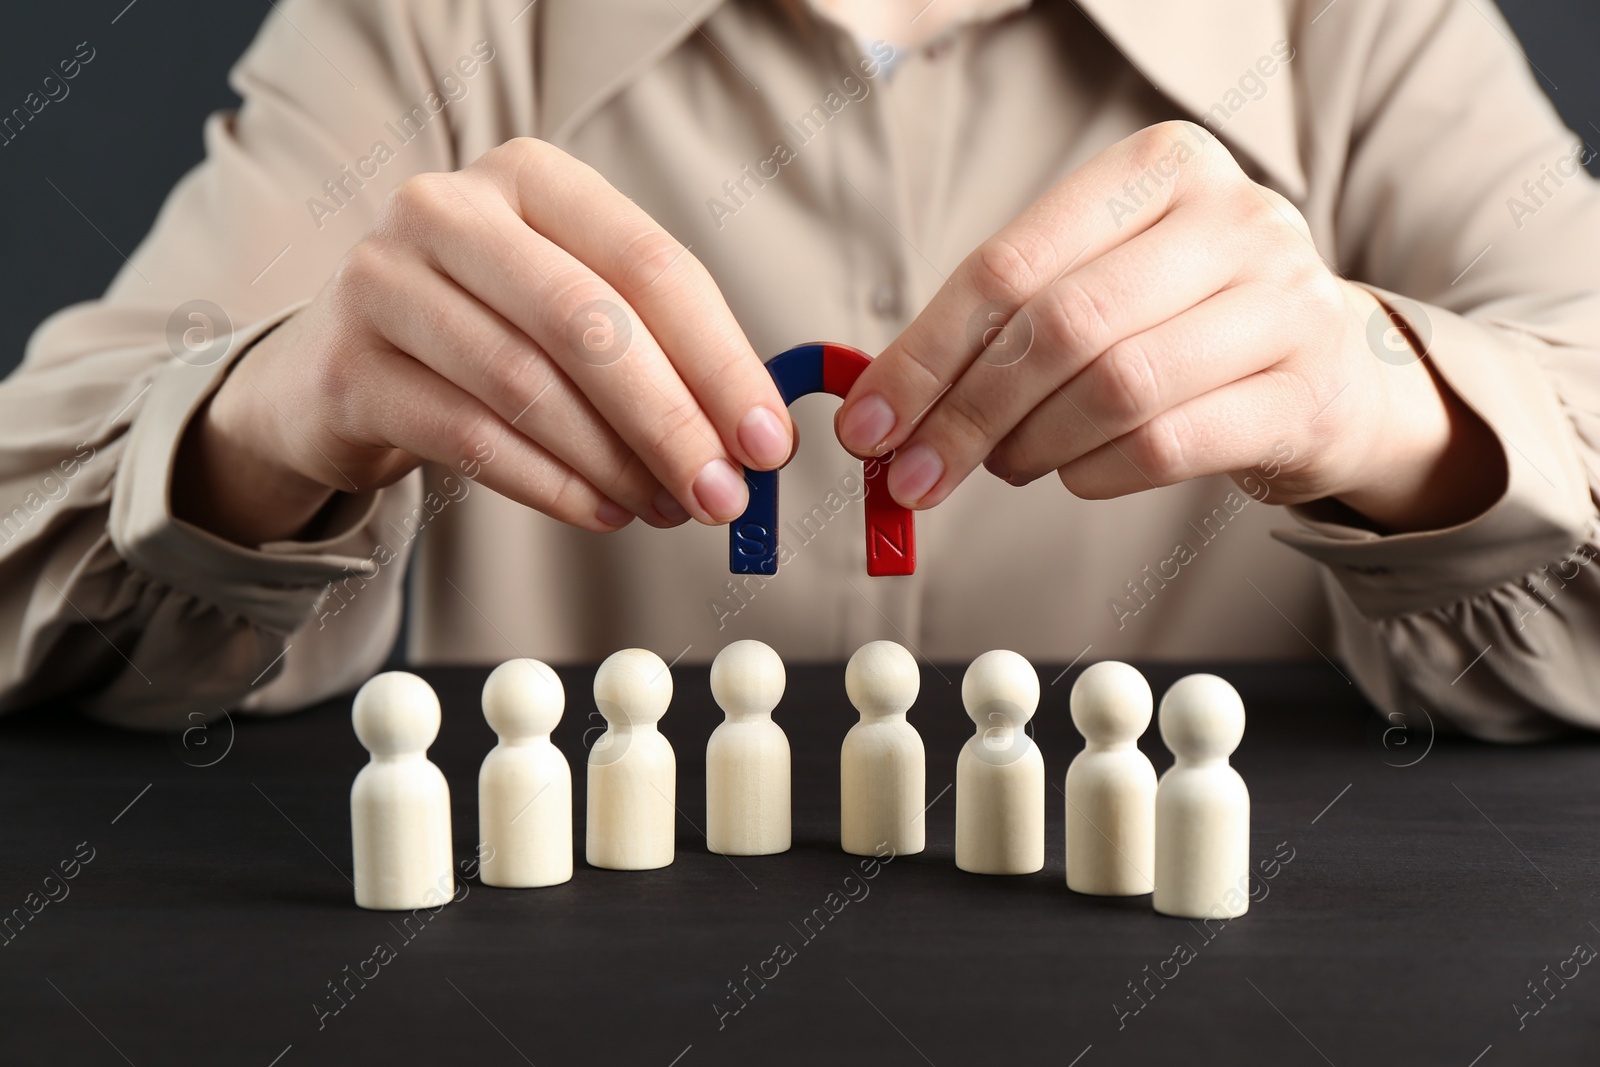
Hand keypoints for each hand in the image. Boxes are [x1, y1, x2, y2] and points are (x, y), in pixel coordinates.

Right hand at [176, 138, 792, 544]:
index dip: (720, 360)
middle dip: (672, 422)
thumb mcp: (570, 306)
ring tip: (669, 509)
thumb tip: (756, 437)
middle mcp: (450, 210)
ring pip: (528, 386)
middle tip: (723, 495)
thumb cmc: (487, 332)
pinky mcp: (350, 367)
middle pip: (588, 322)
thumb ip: (659, 349)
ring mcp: (385, 282)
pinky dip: (554, 487)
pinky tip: (604, 513)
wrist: (340, 366)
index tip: (769, 441)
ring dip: (617, 464)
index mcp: (531, 177)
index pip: (650, 264)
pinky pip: (473, 439)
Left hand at [834, 121, 1501, 531]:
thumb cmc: (1182, 324)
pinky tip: (1078, 474)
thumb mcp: (1096, 288)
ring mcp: (1284, 301)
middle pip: (1059, 327)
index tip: (867, 427)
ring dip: (1032, 447)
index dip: (923, 356)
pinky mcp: (1306, 390)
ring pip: (1115, 387)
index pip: (1008, 265)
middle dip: (967, 416)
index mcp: (1160, 168)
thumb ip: (996, 329)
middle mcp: (1233, 217)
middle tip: (917, 476)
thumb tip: (879, 409)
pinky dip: (1097, 473)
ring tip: (1010, 464)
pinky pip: (1167, 445)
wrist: (1334, 369)